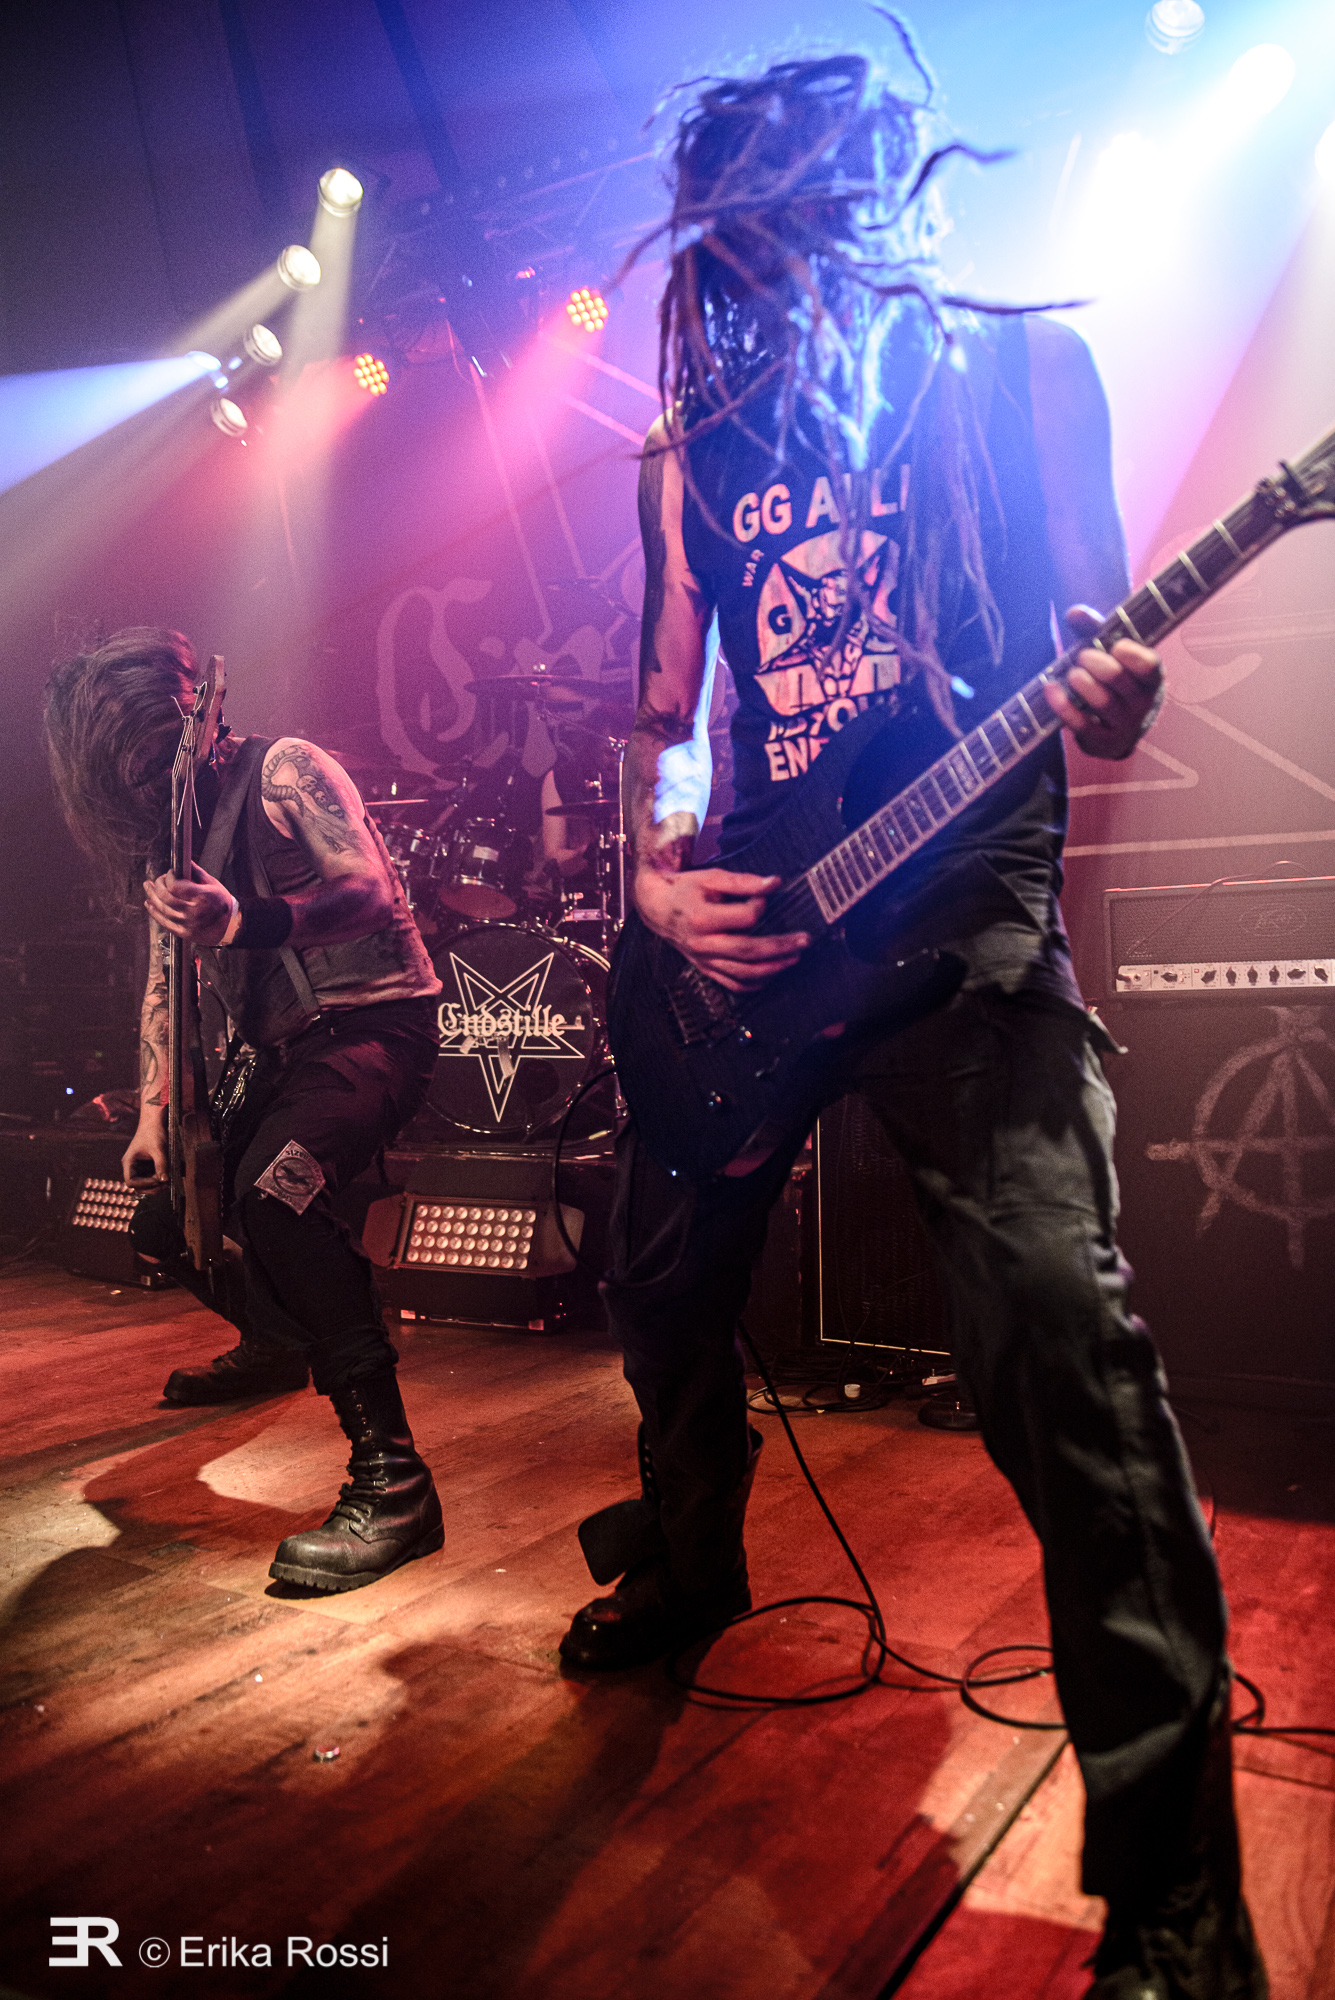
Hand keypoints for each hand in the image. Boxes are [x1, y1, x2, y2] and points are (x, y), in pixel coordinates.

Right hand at [123, 1106, 166, 1184]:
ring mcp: (138, 1167)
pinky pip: (150, 1178)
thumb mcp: (159, 1149)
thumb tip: (164, 1180)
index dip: (144, 1184)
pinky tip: (166, 1177)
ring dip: (154, 1186)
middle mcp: (131, 1167)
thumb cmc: (153, 1133)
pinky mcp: (146, 1167)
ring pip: (144, 1184)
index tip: (157, 1180)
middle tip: (164, 1185)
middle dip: (150, 1188)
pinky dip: (157, 1180)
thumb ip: (161, 1165)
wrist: (154, 1123)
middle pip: (137, 1186)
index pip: (131, 1181)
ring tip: (166, 1183)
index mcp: (129, 1162)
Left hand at [144, 862, 234, 945]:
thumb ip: (196, 873)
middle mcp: (194, 911)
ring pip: (162, 909)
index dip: (168, 877)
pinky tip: (149, 904)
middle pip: (166, 897)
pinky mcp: (184, 933)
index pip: (175, 885)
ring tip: (148, 887)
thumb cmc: (222, 903)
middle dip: (158, 885)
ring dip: (152, 897)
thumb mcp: (213, 884)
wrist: (230, 927)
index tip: (170, 873)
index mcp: (203, 897)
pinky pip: (164, 922)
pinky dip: (154, 912)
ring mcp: (188, 924)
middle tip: (157, 880)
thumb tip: (183, 861)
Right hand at [635, 865, 807, 992]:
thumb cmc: (686, 889)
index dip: (761, 906)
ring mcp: (704, 960)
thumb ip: (743, 881)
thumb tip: (774, 883)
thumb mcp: (711, 878)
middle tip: (804, 941)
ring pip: (743, 973)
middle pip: (748, 951)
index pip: (744, 918)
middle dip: (780, 947)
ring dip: (773, 968)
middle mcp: (703, 943)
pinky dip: (755, 983)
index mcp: (702, 918)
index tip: (766, 896)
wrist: (657, 907)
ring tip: (794, 958)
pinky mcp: (705, 968)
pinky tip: (772, 974)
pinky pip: (733, 984)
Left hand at [1045, 605, 1163, 760]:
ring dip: (1081, 683)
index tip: (1114, 646)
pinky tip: (1051, 690)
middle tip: (1083, 657)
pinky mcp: (1103, 743)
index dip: (1129, 653)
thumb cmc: (1114, 681)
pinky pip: (1082, 725)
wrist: (1117, 729)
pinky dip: (1063, 706)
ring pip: (1102, 703)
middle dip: (1095, 663)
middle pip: (1118, 679)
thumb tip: (1074, 612)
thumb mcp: (1108, 653)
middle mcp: (1143, 704)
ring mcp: (1125, 726)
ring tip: (1073, 674)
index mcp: (1151, 678)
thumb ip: (1094, 630)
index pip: (1148, 665)